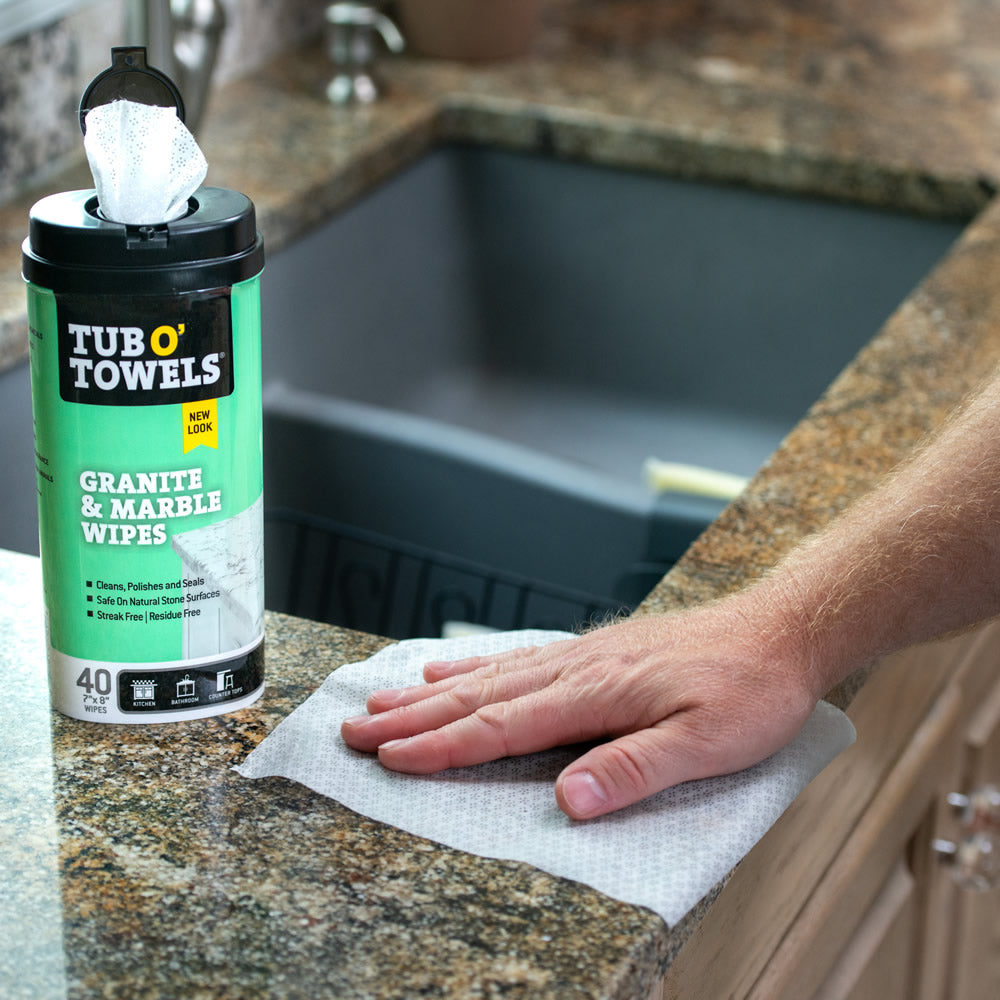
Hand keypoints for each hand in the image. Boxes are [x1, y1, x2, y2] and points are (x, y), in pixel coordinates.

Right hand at [341, 597, 823, 819]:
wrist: (778, 631)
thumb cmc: (750, 689)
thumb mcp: (710, 743)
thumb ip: (636, 770)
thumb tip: (569, 801)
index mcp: (596, 695)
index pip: (502, 727)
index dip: (442, 747)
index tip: (390, 759)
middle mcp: (576, 669)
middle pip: (478, 699)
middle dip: (412, 720)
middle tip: (354, 729)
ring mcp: (580, 656)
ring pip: (488, 676)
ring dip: (430, 694)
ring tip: (382, 701)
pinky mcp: (592, 652)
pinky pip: (517, 658)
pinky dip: (474, 666)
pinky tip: (451, 669)